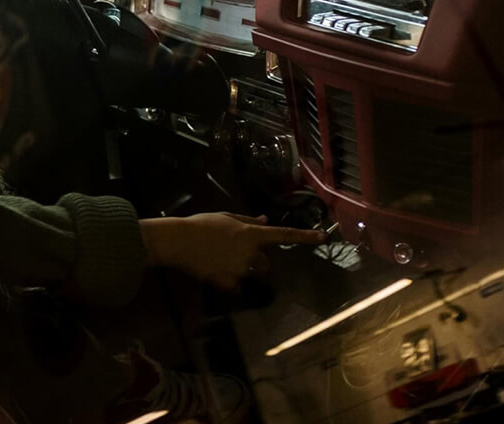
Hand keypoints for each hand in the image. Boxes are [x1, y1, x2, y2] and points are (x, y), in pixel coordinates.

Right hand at [141, 212, 325, 290]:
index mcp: (252, 234)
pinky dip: (228, 281)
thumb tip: (264, 220)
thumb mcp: (226, 218)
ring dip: (242, 269)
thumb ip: (247, 221)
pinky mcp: (229, 283)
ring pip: (251, 273)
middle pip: (265, 262)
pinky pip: (236, 286)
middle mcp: (251, 253)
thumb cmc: (202, 225)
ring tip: (220, 259)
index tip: (324, 238)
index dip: (305, 236)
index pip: (284, 235)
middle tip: (234, 251)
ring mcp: (241, 270)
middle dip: (255, 259)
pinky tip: (214, 271)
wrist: (179, 241)